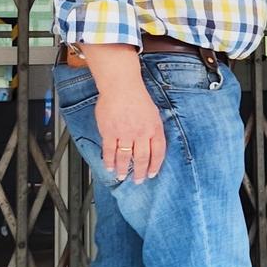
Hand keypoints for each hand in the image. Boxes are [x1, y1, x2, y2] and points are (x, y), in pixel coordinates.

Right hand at [84, 46, 166, 181]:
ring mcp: (125, 133)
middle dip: (140, 172)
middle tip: (138, 180)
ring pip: (125, 157)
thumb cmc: (136, 96)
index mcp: (154, 128)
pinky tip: (109, 167)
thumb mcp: (153, 112)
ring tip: (122, 176)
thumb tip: (153, 142)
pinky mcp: (110, 132)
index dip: (155, 165)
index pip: (158, 152)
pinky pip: (110, 151)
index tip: (152, 173)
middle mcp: (141, 133)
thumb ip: (153, 128)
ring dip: (123, 169)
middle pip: (142, 158)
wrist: (121, 86)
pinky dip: (109, 161)